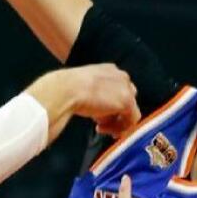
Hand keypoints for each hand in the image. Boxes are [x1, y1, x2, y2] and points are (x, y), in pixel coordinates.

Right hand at [24, 64, 139, 143]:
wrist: (65, 90)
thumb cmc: (66, 88)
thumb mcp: (82, 86)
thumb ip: (94, 93)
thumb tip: (96, 109)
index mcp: (109, 69)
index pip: (119, 88)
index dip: (111, 103)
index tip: (100, 114)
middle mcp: (121, 76)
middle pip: (127, 98)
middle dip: (116, 113)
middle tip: (101, 123)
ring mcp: (125, 88)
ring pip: (130, 110)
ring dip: (116, 122)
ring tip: (100, 128)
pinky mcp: (127, 102)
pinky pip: (131, 120)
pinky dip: (118, 128)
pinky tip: (101, 128)